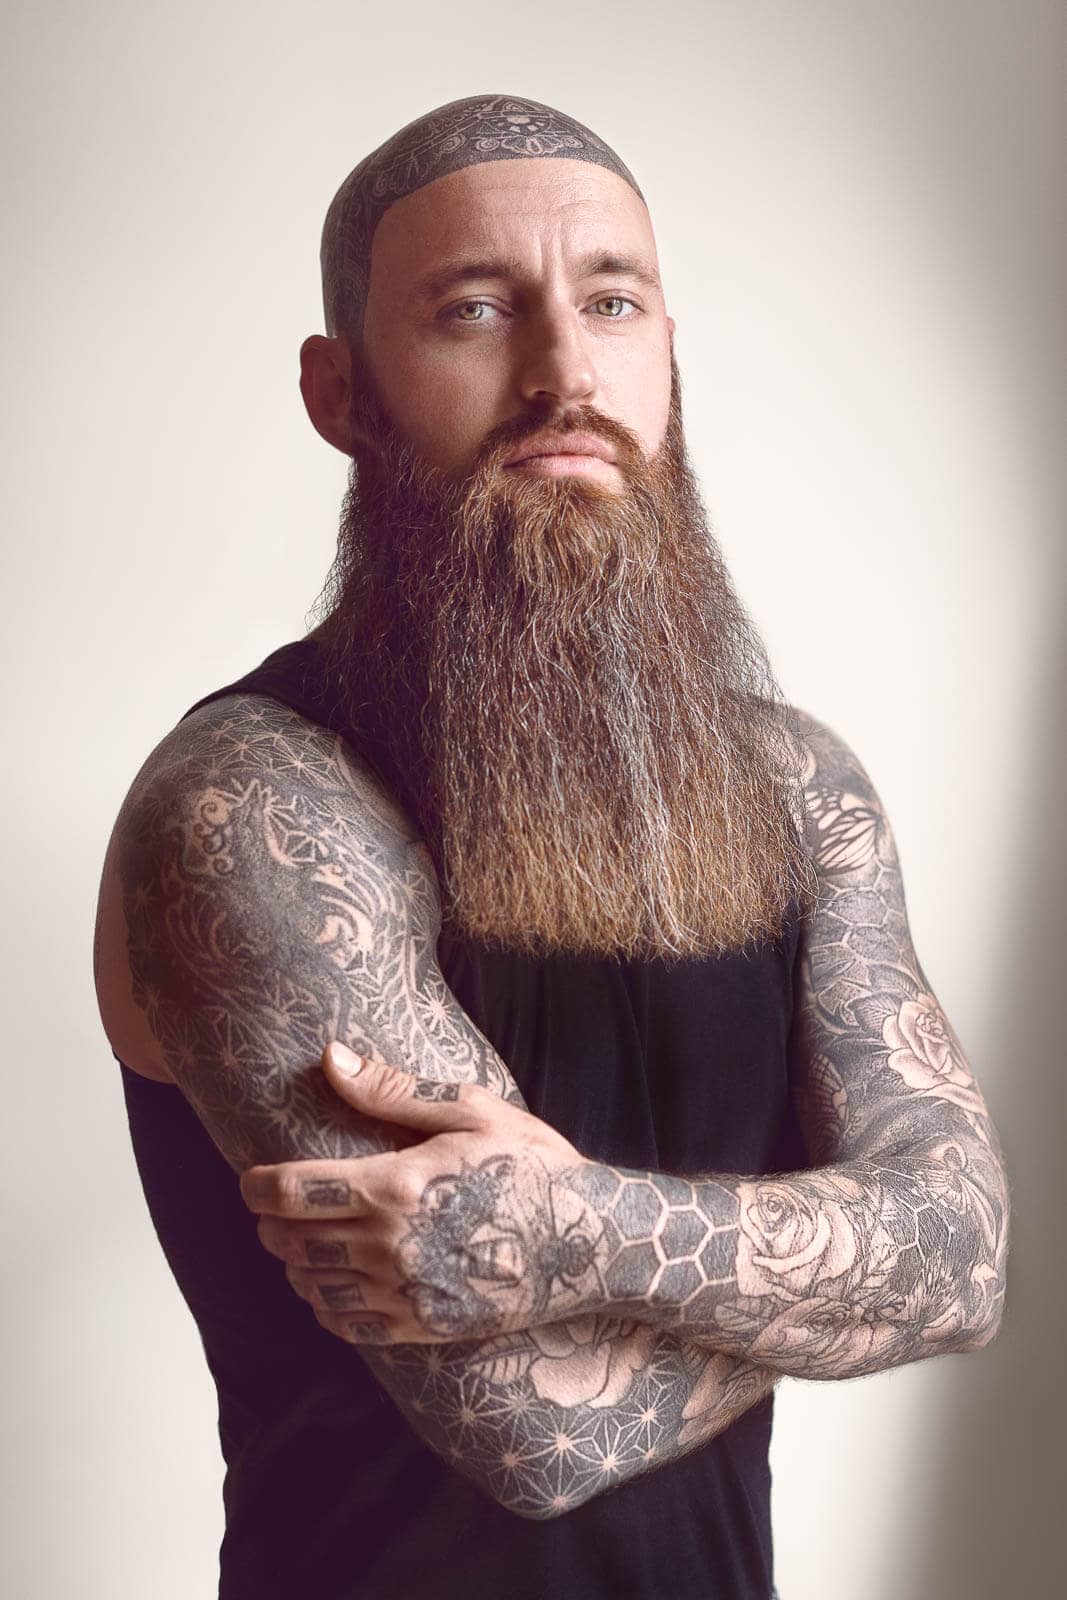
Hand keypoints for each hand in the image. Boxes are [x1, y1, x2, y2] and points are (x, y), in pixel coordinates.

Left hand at [240, 1042, 602, 1345]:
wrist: (593, 1242)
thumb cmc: (534, 1164)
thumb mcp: (471, 1110)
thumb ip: (390, 1091)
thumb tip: (329, 1058)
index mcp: (394, 1186)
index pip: (290, 1193)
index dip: (256, 1185)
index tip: (251, 1179)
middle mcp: (389, 1247)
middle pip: (291, 1242)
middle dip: (271, 1223)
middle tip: (274, 1208)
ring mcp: (405, 1293)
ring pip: (313, 1286)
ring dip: (294, 1264)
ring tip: (300, 1244)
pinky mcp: (423, 1328)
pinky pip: (348, 1326)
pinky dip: (324, 1307)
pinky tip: (331, 1287)